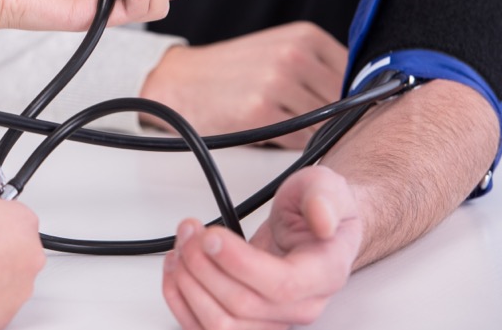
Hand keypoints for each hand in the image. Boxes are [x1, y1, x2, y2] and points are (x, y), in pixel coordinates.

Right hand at [140, 23, 345, 148]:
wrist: (179, 81)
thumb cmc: (231, 71)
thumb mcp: (279, 50)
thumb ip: (319, 67)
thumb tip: (364, 98)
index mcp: (305, 36)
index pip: (357, 74)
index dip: (355, 98)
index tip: (350, 110)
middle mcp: (294, 55)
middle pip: (345, 101)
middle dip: (336, 118)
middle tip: (318, 125)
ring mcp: (278, 83)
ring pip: (326, 122)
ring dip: (317, 133)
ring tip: (293, 127)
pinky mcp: (261, 112)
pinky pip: (302, 139)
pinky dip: (297, 144)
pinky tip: (279, 134)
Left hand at [163, 166, 361, 328]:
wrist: (310, 227)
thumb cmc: (316, 209)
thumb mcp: (324, 185)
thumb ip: (323, 198)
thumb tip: (322, 219)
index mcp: (324, 274)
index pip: (281, 285)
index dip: (239, 263)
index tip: (211, 236)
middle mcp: (301, 306)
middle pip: (242, 305)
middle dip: (203, 263)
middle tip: (191, 230)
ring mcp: (273, 319)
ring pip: (221, 324)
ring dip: (188, 283)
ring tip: (181, 246)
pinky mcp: (247, 321)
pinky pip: (207, 329)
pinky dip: (181, 301)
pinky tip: (176, 270)